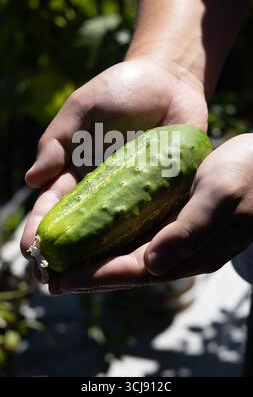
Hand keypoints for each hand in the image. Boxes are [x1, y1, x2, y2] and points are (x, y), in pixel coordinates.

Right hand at [20, 56, 206, 285]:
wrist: (169, 82)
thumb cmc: (120, 90)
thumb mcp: (82, 110)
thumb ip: (57, 140)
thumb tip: (32, 178)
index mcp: (76, 172)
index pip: (53, 206)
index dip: (39, 228)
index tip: (29, 251)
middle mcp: (102, 190)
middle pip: (79, 229)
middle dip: (62, 255)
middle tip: (49, 282)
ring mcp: (132, 196)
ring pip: (111, 235)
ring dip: (95, 261)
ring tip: (81, 284)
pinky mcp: (162, 196)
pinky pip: (149, 224)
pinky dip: (137, 245)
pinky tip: (128, 266)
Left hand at [47, 134, 252, 294]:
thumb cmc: (246, 176)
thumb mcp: (219, 198)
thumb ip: (188, 232)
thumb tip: (151, 265)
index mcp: (190, 253)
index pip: (134, 271)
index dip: (96, 277)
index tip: (61, 280)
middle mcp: (179, 250)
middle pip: (125, 268)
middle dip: (87, 273)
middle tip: (49, 275)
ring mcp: (176, 235)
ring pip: (127, 251)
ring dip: (94, 256)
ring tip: (63, 257)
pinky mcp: (173, 218)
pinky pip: (136, 232)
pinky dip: (111, 234)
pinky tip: (92, 228)